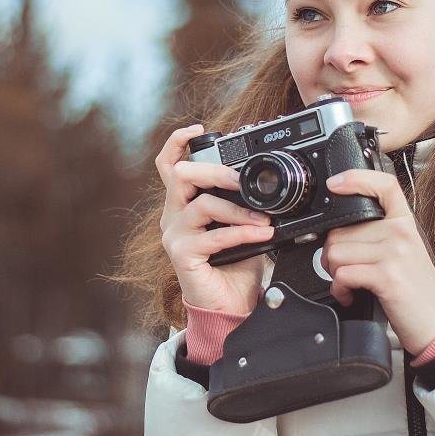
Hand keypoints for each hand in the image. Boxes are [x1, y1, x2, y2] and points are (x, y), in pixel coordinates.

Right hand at [156, 125, 275, 314]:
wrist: (231, 305)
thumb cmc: (235, 265)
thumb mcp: (239, 224)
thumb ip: (241, 201)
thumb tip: (266, 181)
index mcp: (183, 204)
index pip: (168, 165)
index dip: (178, 143)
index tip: (199, 130)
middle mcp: (173, 216)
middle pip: (181, 176)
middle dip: (216, 173)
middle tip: (242, 181)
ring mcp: (174, 235)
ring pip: (201, 205)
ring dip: (237, 209)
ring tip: (263, 220)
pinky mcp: (182, 255)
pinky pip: (213, 236)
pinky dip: (241, 233)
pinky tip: (262, 236)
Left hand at [322, 169, 434, 353]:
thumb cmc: (416, 291)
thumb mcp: (404, 252)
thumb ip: (379, 235)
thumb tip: (339, 231)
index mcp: (406, 222)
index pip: (384, 185)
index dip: (356, 178)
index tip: (335, 183)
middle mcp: (401, 232)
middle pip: (341, 230)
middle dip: (332, 254)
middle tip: (345, 271)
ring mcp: (395, 253)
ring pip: (336, 252)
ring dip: (334, 273)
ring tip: (350, 283)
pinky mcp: (387, 276)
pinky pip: (343, 273)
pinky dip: (340, 289)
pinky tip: (351, 294)